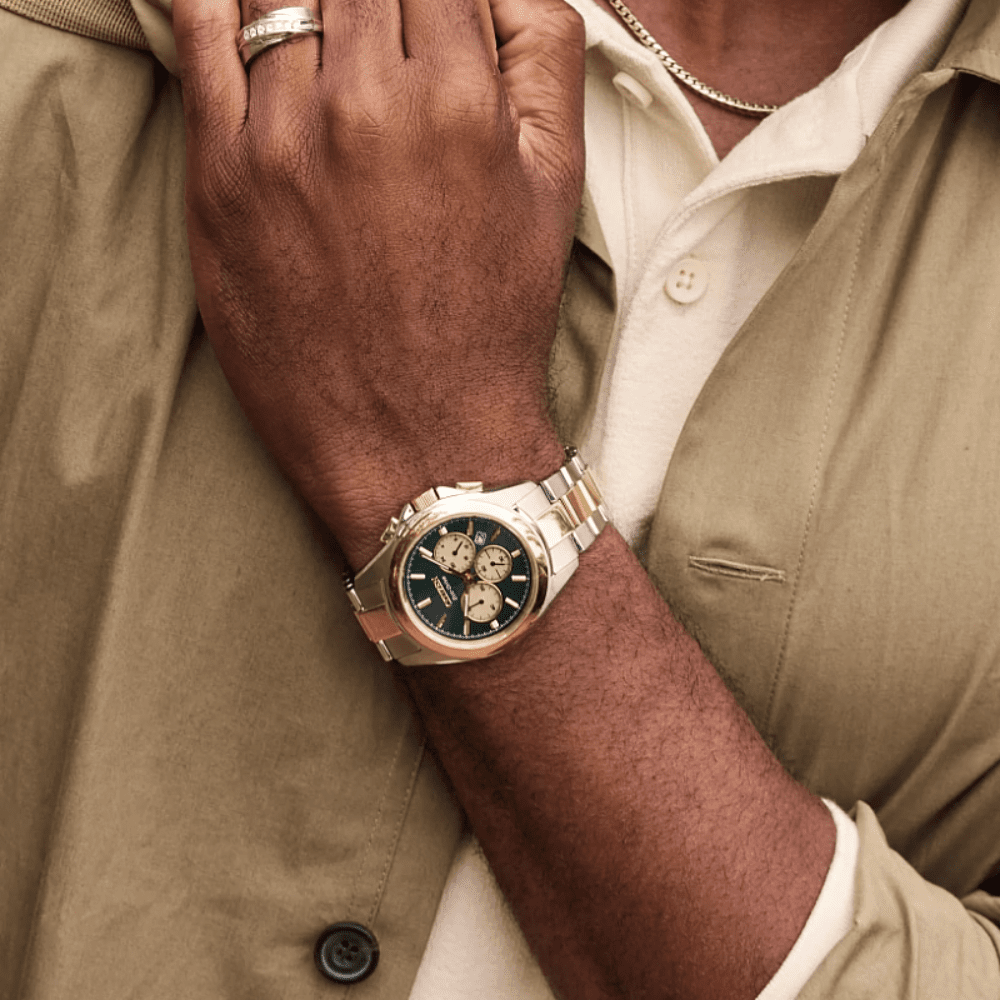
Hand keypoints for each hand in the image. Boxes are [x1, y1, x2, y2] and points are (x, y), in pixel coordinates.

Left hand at [172, 0, 584, 563]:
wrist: (422, 440)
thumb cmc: (490, 322)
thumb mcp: (556, 186)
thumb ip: (543, 52)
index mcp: (457, 99)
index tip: (424, 26)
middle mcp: (363, 104)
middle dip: (372, 3)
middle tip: (375, 44)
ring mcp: (279, 139)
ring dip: (306, 7)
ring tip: (326, 50)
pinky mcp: (218, 180)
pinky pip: (199, 38)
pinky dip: (220, 8)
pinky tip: (245, 21)